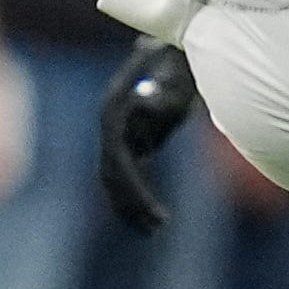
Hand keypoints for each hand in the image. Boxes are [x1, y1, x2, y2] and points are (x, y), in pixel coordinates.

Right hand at [97, 40, 198, 231]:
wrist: (177, 60)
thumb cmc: (179, 71)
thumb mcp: (175, 83)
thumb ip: (159, 93)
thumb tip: (141, 99)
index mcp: (114, 113)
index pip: (117, 161)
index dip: (133, 189)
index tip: (154, 210)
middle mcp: (109, 128)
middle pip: (112, 176)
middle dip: (134, 204)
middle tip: (159, 226)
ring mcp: (115, 137)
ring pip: (115, 183)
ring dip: (132, 208)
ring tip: (158, 229)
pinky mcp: (127, 146)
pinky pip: (126, 179)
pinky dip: (137, 201)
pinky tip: (155, 222)